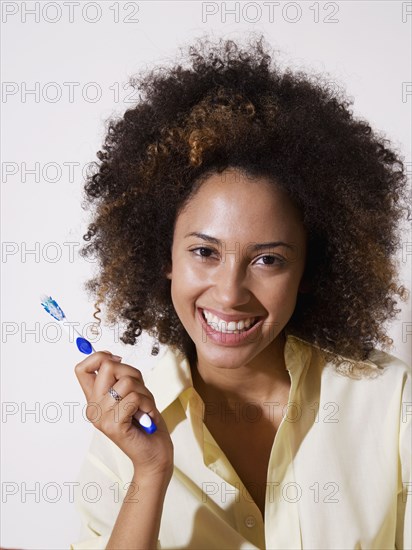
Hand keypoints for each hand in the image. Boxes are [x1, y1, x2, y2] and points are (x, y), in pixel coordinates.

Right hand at [75, 351, 173, 476]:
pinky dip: (147, 403)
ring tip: (144, 408)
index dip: (99, 357)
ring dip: (144, 392)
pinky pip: (133, 398)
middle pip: (107, 367)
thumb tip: (112, 357)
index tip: (116, 360)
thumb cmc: (146, 421)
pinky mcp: (113, 426)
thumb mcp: (132, 391)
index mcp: (95, 399)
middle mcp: (93, 408)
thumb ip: (120, 376)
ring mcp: (101, 418)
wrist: (155, 453)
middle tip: (139, 392)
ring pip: (126, 382)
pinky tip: (146, 416)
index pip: (81, 369)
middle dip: (131, 373)